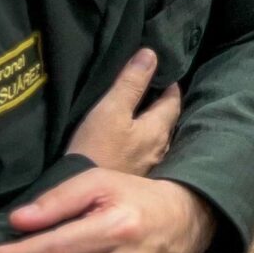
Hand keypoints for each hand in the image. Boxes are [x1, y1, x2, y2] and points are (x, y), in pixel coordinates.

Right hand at [65, 50, 180, 176]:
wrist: (80, 198)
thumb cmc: (95, 149)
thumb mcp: (111, 110)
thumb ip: (131, 83)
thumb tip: (151, 55)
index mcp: (158, 129)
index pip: (173, 100)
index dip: (170, 85)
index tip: (165, 72)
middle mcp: (160, 148)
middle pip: (168, 120)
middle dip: (163, 104)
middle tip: (154, 89)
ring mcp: (149, 166)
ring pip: (157, 138)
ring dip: (153, 125)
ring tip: (142, 114)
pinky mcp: (135, 179)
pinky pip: (145, 154)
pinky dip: (142, 142)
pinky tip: (132, 143)